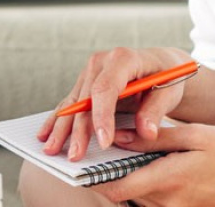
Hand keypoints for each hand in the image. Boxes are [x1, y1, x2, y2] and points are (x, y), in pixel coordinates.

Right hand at [38, 47, 192, 161]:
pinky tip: (45, 134)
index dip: (102, 117)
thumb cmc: (167, 77)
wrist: (160, 63)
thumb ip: (156, 111)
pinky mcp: (84, 81)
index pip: (106, 89)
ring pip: (72, 103)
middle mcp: (101, 61)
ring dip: (61, 128)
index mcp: (123, 58)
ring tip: (51, 150)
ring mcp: (89, 71)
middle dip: (78, 130)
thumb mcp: (169, 91)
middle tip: (74, 156)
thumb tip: (146, 132)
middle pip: (85, 99)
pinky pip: (69, 103)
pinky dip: (58, 120)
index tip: (104, 142)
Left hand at [89, 123, 214, 206]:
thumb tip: (118, 137)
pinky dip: (146, 184)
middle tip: (103, 146)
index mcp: (171, 180)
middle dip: (110, 173)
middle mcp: (171, 203)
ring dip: (129, 178)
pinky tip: (150, 164)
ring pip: (138, 197)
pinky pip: (155, 201)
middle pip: (124, 193)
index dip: (94, 178)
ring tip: (125, 151)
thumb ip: (154, 139)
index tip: (82, 161)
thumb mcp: (195, 135)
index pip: (116, 188)